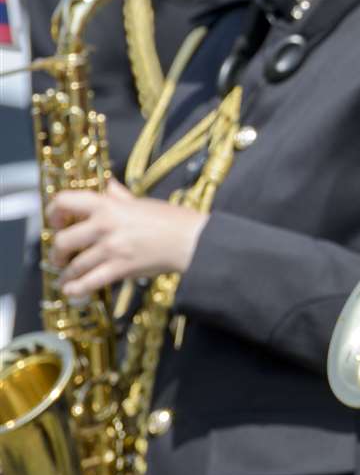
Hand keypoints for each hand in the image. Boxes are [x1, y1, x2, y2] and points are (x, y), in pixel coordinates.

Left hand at [46, 181, 206, 297]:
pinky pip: (89, 282)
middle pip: (63, 241)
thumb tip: (108, 184)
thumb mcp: (142, 201)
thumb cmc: (171, 219)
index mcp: (108, 205)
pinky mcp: (120, 268)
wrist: (191, 240)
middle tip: (60, 257)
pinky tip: (72, 290)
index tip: (55, 222)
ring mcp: (111, 249)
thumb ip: (119, 194)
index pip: (65, 202)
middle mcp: (105, 226)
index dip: (53, 212)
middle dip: (57, 253)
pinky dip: (76, 288)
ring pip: (75, 265)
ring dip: (67, 274)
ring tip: (66, 276)